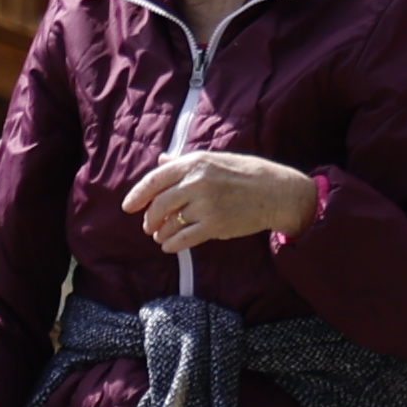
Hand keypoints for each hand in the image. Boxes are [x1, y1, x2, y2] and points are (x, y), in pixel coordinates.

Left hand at [126, 149, 317, 253]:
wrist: (277, 192)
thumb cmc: (247, 173)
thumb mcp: (215, 160)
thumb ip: (185, 162)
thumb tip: (162, 161)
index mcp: (195, 162)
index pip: (155, 179)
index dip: (138, 194)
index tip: (128, 206)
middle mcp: (197, 182)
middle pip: (159, 204)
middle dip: (149, 218)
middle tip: (148, 226)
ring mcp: (206, 204)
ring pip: (169, 224)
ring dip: (160, 233)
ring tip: (160, 236)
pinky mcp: (215, 225)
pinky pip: (184, 239)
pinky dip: (172, 244)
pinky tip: (170, 246)